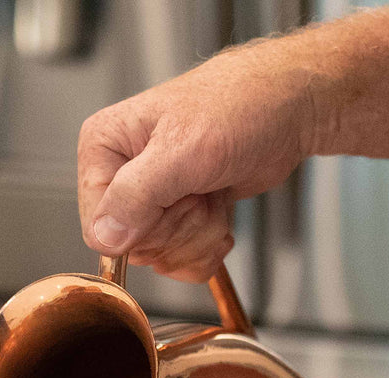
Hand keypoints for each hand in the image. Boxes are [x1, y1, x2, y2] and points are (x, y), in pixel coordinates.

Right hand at [77, 41, 317, 281]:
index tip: (176, 198)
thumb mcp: (184, 150)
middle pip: (133, 245)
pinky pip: (178, 260)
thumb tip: (104, 236)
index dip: (144, 226)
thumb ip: (136, 195)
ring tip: (212, 192)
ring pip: (159, 256)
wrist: (289, 109)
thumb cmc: (242, 107)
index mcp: (103, 148)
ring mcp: (148, 198)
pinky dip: (206, 245)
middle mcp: (119, 174)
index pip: (98, 225)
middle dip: (179, 228)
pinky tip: (218, 212)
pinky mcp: (174, 216)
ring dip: (198, 234)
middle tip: (201, 190)